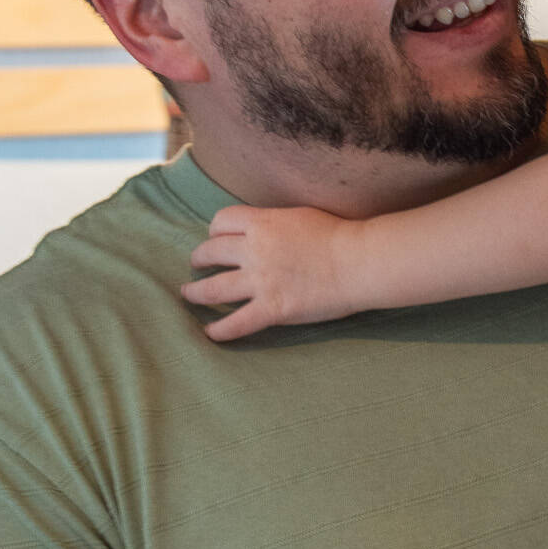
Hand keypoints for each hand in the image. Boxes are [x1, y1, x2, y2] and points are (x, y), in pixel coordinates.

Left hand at [181, 205, 364, 340]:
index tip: (216, 238)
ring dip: (196, 292)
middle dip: (200, 258)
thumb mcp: (300, 215)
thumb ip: (276, 222)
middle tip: (197, 264)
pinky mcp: (272, 308)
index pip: (222, 222)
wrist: (358, 262)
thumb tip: (265, 229)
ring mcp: (261, 281)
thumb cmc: (339, 236)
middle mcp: (254, 250)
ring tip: (189, 294)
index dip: (215, 230)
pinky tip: (211, 333)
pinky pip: (237, 323)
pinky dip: (220, 330)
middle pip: (211, 252)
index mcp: (263, 224)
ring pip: (214, 288)